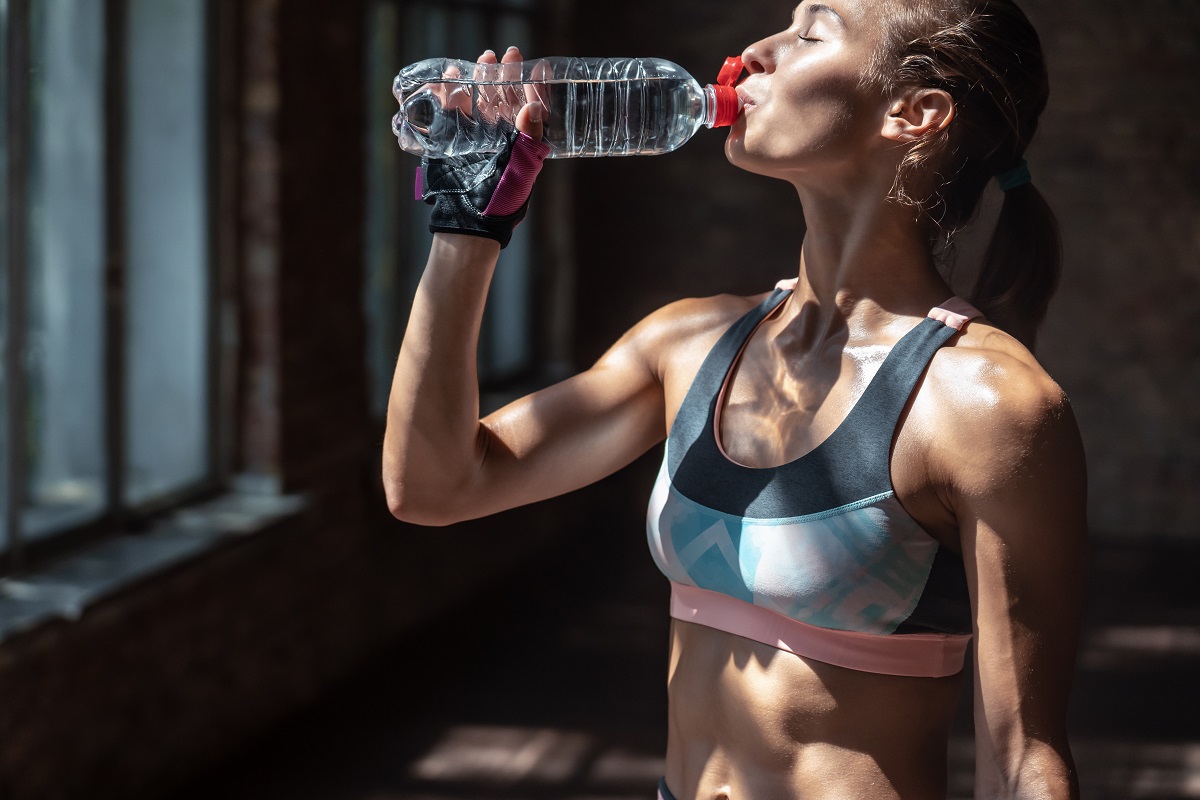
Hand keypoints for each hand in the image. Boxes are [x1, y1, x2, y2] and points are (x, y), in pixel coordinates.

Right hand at [417, 47, 548, 248]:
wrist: (468, 217)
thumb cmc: (502, 198)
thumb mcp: (522, 168)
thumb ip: (528, 138)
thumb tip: (532, 105)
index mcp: (522, 143)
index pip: (532, 110)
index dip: (536, 88)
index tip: (540, 67)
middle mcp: (500, 136)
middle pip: (505, 98)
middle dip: (507, 75)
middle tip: (510, 54)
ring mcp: (475, 136)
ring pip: (479, 99)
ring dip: (481, 78)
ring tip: (485, 58)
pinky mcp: (452, 138)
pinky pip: (451, 110)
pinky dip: (450, 91)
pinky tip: (453, 74)